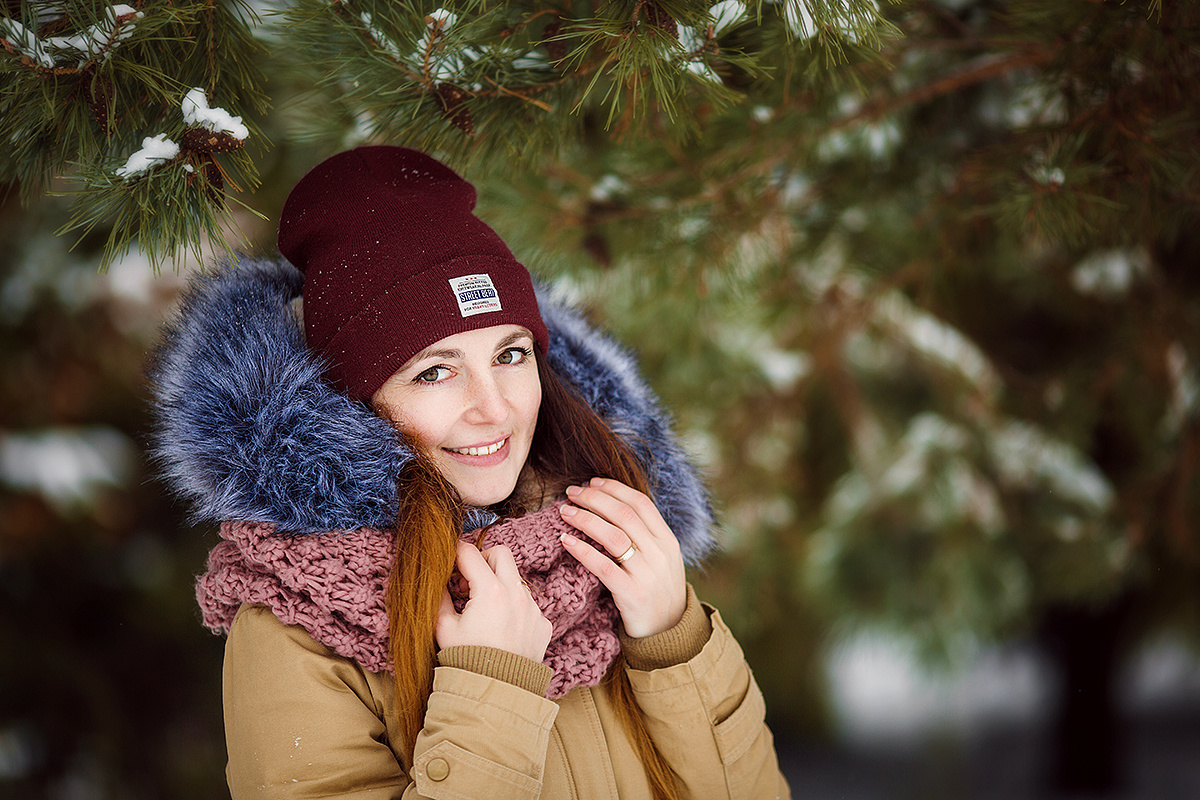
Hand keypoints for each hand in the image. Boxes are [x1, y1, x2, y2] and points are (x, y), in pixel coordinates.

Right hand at [435, 540, 551, 662]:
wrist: (496, 692)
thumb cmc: (466, 661)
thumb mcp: (444, 628)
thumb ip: (440, 597)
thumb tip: (439, 580)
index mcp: (490, 591)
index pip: (470, 553)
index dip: (455, 554)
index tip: (449, 563)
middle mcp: (516, 594)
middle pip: (501, 554)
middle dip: (483, 559)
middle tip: (469, 578)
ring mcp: (533, 608)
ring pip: (516, 579)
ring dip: (499, 584)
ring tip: (484, 608)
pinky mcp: (543, 623)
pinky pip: (528, 604)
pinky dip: (513, 607)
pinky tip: (501, 627)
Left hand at [558, 478, 686, 638]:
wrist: (669, 634)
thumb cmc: (657, 591)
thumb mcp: (662, 559)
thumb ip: (645, 536)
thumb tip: (612, 507)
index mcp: (667, 540)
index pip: (640, 503)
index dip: (614, 488)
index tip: (592, 482)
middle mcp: (660, 553)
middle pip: (624, 514)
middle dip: (594, 499)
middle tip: (572, 493)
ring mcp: (647, 574)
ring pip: (613, 536)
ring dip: (585, 519)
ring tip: (565, 511)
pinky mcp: (632, 595)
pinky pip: (604, 567)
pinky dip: (582, 550)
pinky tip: (565, 540)